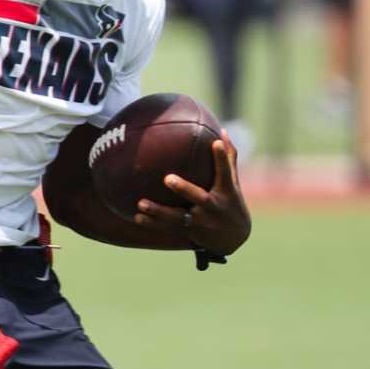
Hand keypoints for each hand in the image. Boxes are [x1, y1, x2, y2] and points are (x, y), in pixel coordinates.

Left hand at [132, 138, 251, 254]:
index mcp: (226, 191)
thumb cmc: (231, 201)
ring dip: (159, 212)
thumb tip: (222, 131)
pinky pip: (169, 228)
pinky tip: (136, 217)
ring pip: (178, 217)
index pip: (225, 171)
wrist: (233, 237)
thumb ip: (228, 158)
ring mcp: (202, 221)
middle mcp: (214, 207)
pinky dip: (153, 224)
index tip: (215, 142)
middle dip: (184, 189)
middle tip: (167, 179)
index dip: (221, 157)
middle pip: (199, 197)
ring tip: (141, 204)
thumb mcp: (233, 182)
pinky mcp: (190, 232)